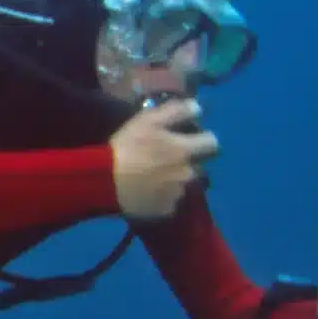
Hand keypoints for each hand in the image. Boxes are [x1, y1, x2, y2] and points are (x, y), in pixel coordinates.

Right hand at [110, 99, 218, 221]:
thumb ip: (176, 111)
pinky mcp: (165, 210)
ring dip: (175, 181)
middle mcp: (188, 173)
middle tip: (167, 161)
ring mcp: (178, 194)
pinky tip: (148, 193)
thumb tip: (198, 107)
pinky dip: (163, 198)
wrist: (104, 182)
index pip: (212, 143)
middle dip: (187, 163)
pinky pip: (170, 202)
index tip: (192, 139)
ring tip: (154, 179)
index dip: (204, 140)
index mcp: (185, 150)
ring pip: (184, 185)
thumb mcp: (148, 120)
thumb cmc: (127, 147)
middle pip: (199, 167)